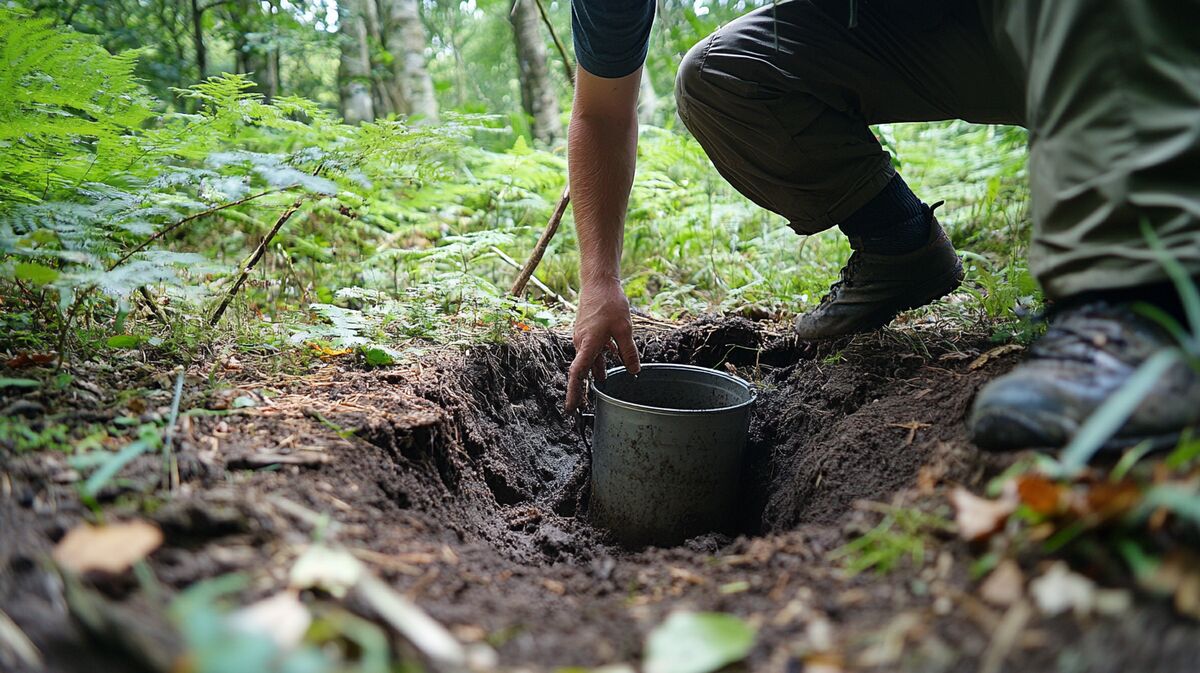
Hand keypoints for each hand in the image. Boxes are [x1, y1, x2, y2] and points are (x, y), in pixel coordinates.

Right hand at [566, 280, 640, 411]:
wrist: (599, 282)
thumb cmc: (610, 303)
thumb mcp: (624, 329)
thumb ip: (628, 352)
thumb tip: (634, 371)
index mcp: (587, 345)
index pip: (578, 374)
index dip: (574, 392)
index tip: (570, 408)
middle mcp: (581, 343)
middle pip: (581, 370)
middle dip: (582, 387)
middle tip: (580, 407)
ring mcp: (583, 337)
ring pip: (589, 358)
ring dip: (595, 370)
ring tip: (603, 383)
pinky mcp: (587, 330)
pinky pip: (593, 348)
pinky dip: (601, 356)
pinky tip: (612, 357)